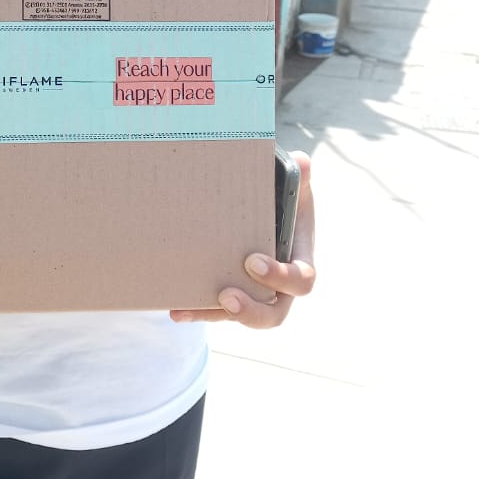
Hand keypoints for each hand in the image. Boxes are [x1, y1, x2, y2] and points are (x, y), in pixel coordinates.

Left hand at [170, 150, 314, 328]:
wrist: (262, 205)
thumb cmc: (280, 198)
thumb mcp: (291, 186)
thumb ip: (298, 177)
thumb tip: (302, 163)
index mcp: (299, 261)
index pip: (300, 281)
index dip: (280, 277)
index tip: (252, 261)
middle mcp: (279, 286)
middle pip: (274, 314)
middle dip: (251, 311)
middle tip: (226, 296)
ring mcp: (254, 293)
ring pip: (239, 316)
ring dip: (213, 314)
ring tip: (185, 309)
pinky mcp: (231, 294)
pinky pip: (215, 310)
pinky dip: (197, 310)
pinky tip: (175, 310)